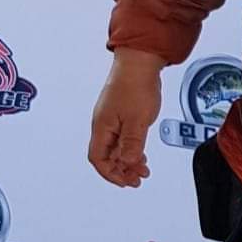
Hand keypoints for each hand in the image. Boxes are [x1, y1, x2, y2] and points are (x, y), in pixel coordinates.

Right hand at [88, 50, 162, 187]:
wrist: (140, 60)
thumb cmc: (135, 85)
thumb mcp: (137, 121)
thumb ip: (132, 145)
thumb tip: (126, 164)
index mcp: (102, 127)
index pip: (98, 159)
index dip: (110, 173)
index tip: (125, 181)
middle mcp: (104, 124)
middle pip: (107, 155)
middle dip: (122, 169)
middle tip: (137, 178)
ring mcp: (112, 117)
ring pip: (116, 146)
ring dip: (129, 159)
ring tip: (143, 168)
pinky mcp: (122, 111)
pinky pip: (123, 135)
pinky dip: (132, 146)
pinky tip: (141, 150)